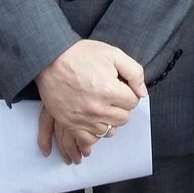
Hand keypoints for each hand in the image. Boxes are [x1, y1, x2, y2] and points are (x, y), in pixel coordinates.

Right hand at [35, 39, 145, 155]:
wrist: (51, 60)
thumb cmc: (81, 55)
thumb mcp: (113, 53)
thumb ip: (134, 72)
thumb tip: (142, 92)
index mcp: (110, 90)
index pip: (133, 102)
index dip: (130, 93)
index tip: (122, 87)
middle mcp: (98, 109)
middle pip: (123, 118)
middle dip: (122, 107)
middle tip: (113, 96)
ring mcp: (83, 119)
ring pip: (109, 131)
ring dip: (110, 120)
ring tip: (104, 107)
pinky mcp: (71, 124)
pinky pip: (89, 139)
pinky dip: (94, 133)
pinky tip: (94, 121)